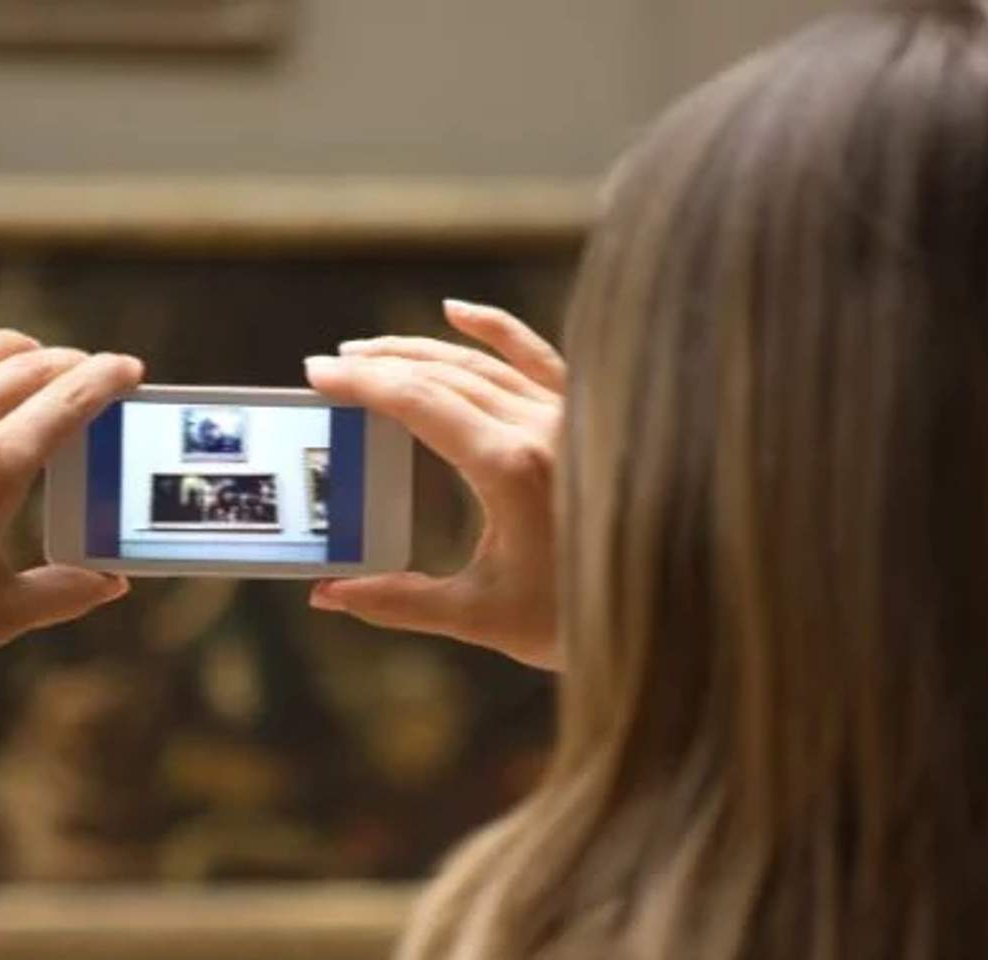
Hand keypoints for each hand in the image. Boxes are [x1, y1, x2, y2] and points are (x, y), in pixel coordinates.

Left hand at [0, 330, 142, 715]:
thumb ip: (67, 588)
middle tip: (85, 369)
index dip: (105, 378)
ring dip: (0, 349)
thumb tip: (112, 583)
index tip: (127, 368)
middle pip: (19, 374)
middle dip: (63, 364)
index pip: (67, 402)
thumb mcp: (9, 611)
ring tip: (25, 351)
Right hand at [304, 299, 563, 669]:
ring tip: (368, 352)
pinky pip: (539, 358)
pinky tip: (458, 310)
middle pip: (444, 376)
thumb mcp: (478, 617)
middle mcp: (543, 427)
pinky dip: (499, 330)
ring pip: (483, 363)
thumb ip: (399, 601)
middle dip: (379, 367)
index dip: (363, 385)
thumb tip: (327, 596)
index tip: (319, 373)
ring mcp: (570, 417)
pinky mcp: (587, 419)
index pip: (420, 404)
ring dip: (420, 352)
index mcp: (510, 467)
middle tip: (327, 366)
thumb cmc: (575, 621)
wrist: (667, 616)